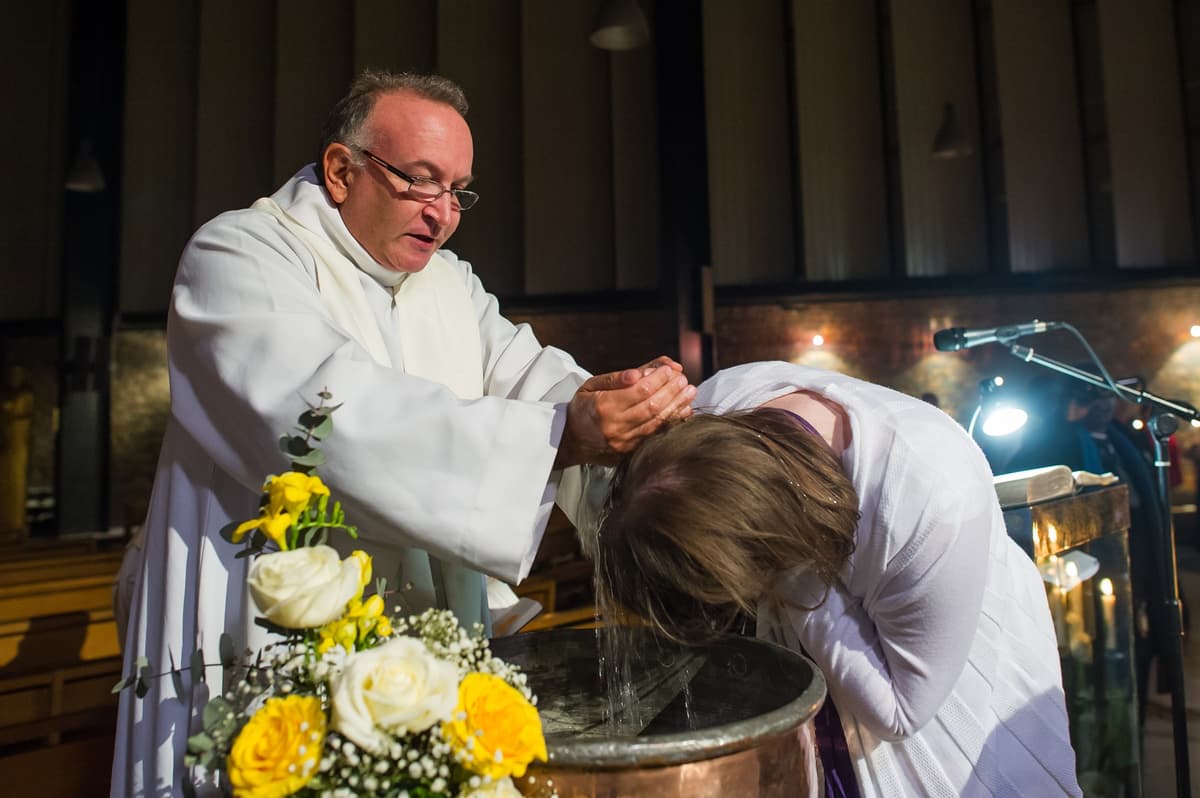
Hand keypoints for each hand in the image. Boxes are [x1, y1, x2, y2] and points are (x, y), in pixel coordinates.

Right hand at [555, 357, 695, 467]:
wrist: (571, 441)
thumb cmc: (583, 408)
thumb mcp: (591, 386)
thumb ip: (616, 378)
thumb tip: (640, 373)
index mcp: (604, 406)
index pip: (641, 390)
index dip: (659, 378)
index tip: (670, 369)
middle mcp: (615, 426)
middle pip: (653, 406)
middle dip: (672, 391)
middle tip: (683, 379)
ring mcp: (624, 442)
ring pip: (657, 422)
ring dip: (676, 405)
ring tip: (689, 392)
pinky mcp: (630, 452)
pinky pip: (656, 435)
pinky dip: (672, 422)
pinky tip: (683, 411)